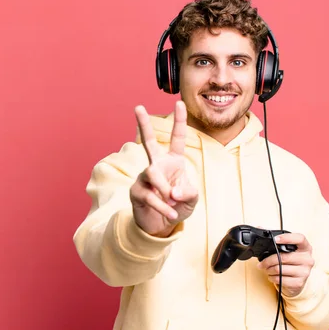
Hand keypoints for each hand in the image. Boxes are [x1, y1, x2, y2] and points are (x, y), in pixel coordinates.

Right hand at [129, 101, 198, 237]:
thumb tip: (173, 191)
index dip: (179, 121)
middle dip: (143, 124)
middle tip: (138, 107)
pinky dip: (162, 206)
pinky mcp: (136, 191)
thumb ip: (189, 192)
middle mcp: (156, 165)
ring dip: (164, 188)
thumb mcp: (192, 199)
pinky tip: (170, 213)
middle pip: (147, 141)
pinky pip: (150, 195)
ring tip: (172, 201)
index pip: (176, 138)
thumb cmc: (177, 206)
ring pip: (152, 173)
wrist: (161, 226)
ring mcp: (144, 177)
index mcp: (173, 162)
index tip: (179, 103)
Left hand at [257, 233, 314, 296]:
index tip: (275, 239)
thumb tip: (260, 227)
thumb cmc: (290, 262)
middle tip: (261, 263)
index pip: (299, 238)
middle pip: (283, 257)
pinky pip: (280, 279)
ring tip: (266, 269)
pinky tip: (272, 276)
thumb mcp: (286, 249)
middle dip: (268, 260)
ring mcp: (305, 271)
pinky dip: (272, 277)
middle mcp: (307, 259)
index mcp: (305, 247)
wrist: (297, 280)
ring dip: (268, 269)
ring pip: (280, 269)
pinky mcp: (299, 282)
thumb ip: (275, 239)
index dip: (287, 238)